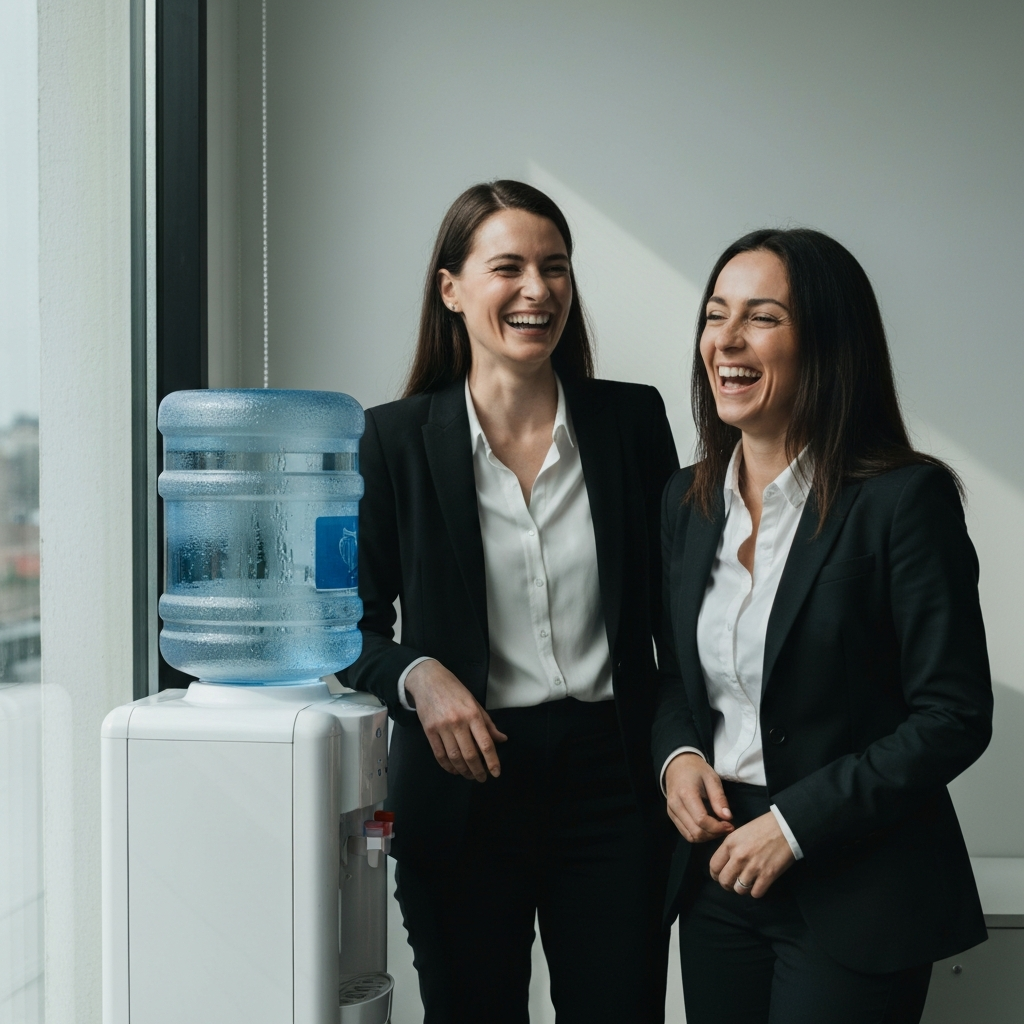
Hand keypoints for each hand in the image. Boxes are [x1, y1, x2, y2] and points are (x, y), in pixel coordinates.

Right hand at [405, 660, 506, 781]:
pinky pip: (439, 754)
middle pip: (470, 754)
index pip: (486, 743)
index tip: (496, 773)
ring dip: (463, 771)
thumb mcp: (475, 703)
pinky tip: (454, 770)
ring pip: (454, 757)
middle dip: (478, 771)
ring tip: (469, 775)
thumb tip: (502, 739)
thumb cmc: (455, 690)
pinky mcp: (429, 731)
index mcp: (473, 714)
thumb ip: (488, 724)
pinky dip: (447, 766)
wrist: (429, 680)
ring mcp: (442, 727)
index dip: (492, 761)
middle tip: (482, 778)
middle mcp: (458, 722)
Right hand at [664, 752, 733, 842]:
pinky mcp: (671, 816)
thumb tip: (728, 818)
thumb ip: (719, 798)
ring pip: (691, 836)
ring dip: (707, 837)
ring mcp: (671, 812)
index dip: (718, 827)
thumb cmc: (697, 770)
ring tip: (718, 827)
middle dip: (714, 834)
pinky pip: (686, 833)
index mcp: (686, 794)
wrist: (677, 764)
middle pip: (696, 832)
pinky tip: (708, 827)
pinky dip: (699, 834)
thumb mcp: (712, 778)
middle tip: (726, 826)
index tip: (730, 825)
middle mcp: (675, 805)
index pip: (701, 820)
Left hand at [709, 812, 794, 897]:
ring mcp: (753, 867)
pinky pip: (755, 893)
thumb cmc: (763, 827)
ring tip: (747, 883)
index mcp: (730, 843)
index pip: (714, 866)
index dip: (716, 874)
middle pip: (724, 881)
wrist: (786, 827)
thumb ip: (730, 847)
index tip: (720, 876)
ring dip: (743, 889)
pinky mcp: (768, 875)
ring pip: (739, 890)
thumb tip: (724, 863)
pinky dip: (756, 891)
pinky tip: (759, 884)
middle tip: (734, 882)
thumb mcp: (740, 832)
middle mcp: (738, 856)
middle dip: (728, 884)